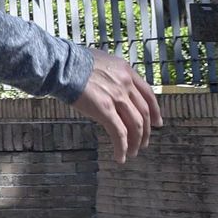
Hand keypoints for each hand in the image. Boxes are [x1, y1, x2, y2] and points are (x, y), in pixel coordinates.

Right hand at [68, 48, 162, 162]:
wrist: (60, 64)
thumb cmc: (72, 62)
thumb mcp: (100, 61)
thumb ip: (111, 74)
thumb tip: (110, 86)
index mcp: (126, 71)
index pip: (148, 94)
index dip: (155, 111)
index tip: (157, 123)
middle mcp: (126, 84)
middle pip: (144, 113)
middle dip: (146, 131)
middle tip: (144, 142)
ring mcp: (117, 97)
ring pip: (135, 125)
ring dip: (135, 142)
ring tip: (132, 152)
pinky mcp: (104, 110)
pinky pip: (119, 133)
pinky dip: (122, 147)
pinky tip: (120, 156)